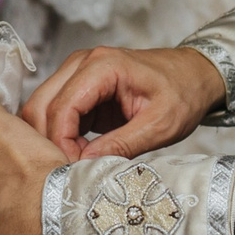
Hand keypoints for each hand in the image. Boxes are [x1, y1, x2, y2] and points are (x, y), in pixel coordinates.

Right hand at [21, 46, 225, 161]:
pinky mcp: (79, 88)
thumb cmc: (183, 93)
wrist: (194, 75)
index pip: (61, 107)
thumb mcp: (160, 125)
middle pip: (40, 105)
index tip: (73, 170)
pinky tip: (78, 154)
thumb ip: (123, 144)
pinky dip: (60, 136)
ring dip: (52, 139)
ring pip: (41, 109)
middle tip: (68, 171)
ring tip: (76, 163)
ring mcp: (77, 73)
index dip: (61, 143)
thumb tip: (85, 165)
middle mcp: (82, 63)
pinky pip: (55, 113)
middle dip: (49, 142)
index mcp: (102, 66)